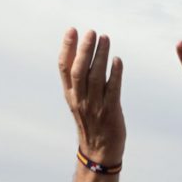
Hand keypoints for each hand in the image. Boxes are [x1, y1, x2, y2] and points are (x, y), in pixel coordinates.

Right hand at [59, 28, 125, 167]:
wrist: (99, 151)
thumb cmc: (90, 120)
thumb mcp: (78, 99)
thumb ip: (78, 78)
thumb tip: (79, 49)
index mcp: (71, 94)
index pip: (64, 68)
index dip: (67, 48)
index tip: (72, 30)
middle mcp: (80, 99)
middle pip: (79, 71)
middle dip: (84, 50)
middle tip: (91, 32)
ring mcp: (95, 105)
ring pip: (96, 77)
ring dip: (101, 56)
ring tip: (105, 38)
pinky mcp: (111, 111)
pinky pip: (113, 90)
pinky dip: (115, 74)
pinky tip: (117, 60)